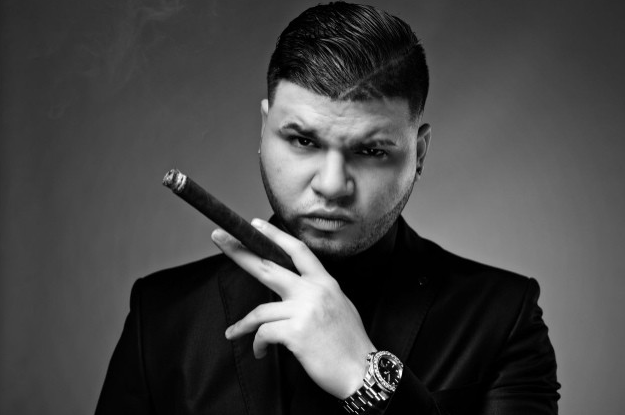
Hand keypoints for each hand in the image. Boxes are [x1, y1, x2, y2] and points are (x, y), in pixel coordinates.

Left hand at [211, 218, 375, 398]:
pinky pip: (263, 333)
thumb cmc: (349, 343)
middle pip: (268, 266)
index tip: (254, 224)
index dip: (274, 235)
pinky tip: (260, 352)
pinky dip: (257, 344)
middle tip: (219, 238)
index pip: (297, 250)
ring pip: (260, 310)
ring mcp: (304, 310)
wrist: (361, 371)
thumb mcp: (339, 306)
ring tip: (235, 333)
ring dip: (243, 325)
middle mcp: (314, 291)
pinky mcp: (295, 332)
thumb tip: (295, 290)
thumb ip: (317, 293)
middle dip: (240, 252)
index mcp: (325, 282)